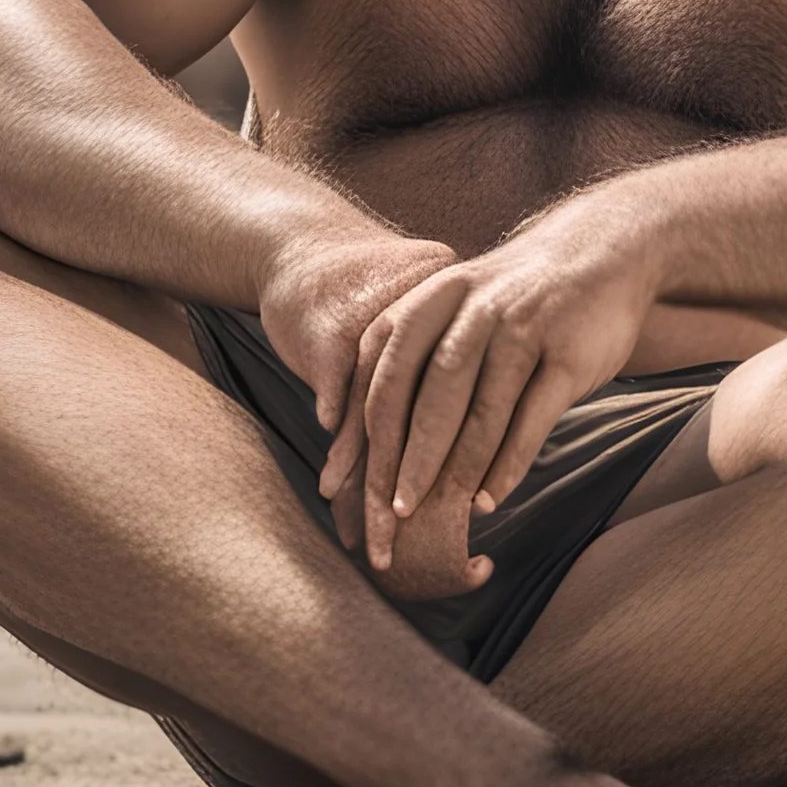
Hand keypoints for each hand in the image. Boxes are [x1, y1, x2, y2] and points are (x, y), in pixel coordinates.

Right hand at [256, 220, 458, 562]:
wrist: (299, 243)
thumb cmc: (361, 296)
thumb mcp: (416, 327)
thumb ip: (449, 375)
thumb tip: (487, 442)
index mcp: (457, 320)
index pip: (469, 403)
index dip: (467, 464)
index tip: (462, 520)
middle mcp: (425, 320)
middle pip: (427, 415)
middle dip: (412, 484)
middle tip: (403, 543)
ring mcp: (377, 324)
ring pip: (382, 414)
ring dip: (371, 474)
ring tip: (364, 530)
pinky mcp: (331, 331)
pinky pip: (340, 390)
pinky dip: (341, 434)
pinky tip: (335, 479)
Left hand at [333, 193, 663, 577]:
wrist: (603, 248)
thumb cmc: (516, 299)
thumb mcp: (457, 308)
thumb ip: (416, 360)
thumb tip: (372, 440)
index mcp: (433, 300)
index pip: (383, 375)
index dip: (359, 434)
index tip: (340, 487)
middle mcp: (473, 310)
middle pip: (428, 396)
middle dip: (405, 461)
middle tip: (390, 515)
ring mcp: (523, 328)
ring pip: (481, 411)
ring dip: (455, 469)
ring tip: (436, 515)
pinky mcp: (567, 353)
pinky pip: (532, 418)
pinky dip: (508, 464)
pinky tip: (490, 499)